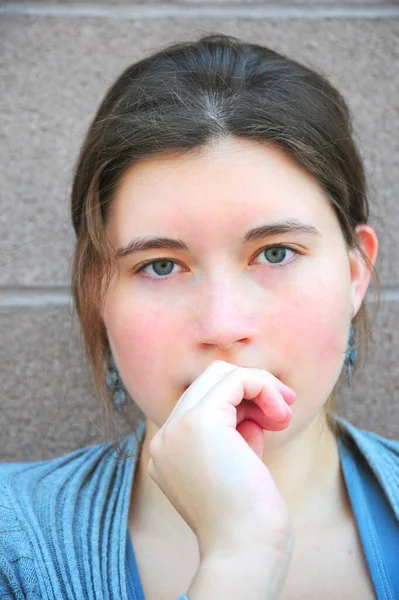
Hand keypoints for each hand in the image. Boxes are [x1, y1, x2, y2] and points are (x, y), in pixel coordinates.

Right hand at [147, 360, 295, 559]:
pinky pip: (237, 380)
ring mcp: (177, 428)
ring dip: (260, 386)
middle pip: (208, 382)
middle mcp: (165, 437)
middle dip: (252, 387)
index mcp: (167, 451)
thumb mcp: (236, 464)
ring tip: (283, 415)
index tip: (271, 418)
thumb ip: (236, 432)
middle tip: (282, 411)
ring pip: (221, 373)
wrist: (245, 552)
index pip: (201, 402)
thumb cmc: (249, 517)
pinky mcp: (200, 422)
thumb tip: (255, 401)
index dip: (241, 403)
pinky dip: (264, 387)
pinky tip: (280, 413)